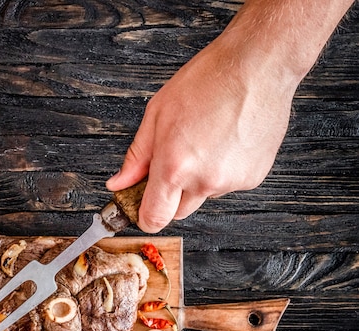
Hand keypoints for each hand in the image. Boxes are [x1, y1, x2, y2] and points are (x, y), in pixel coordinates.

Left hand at [105, 36, 295, 232]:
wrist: (258, 65)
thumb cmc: (208, 81)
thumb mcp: (157, 115)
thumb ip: (136, 157)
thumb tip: (119, 183)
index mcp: (174, 167)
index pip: (154, 219)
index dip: (145, 218)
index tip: (142, 210)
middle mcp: (204, 181)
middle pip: (178, 212)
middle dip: (172, 195)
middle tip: (176, 161)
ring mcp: (231, 181)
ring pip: (204, 196)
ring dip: (199, 180)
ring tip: (206, 141)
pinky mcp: (253, 177)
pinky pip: (227, 185)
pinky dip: (223, 171)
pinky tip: (225, 142)